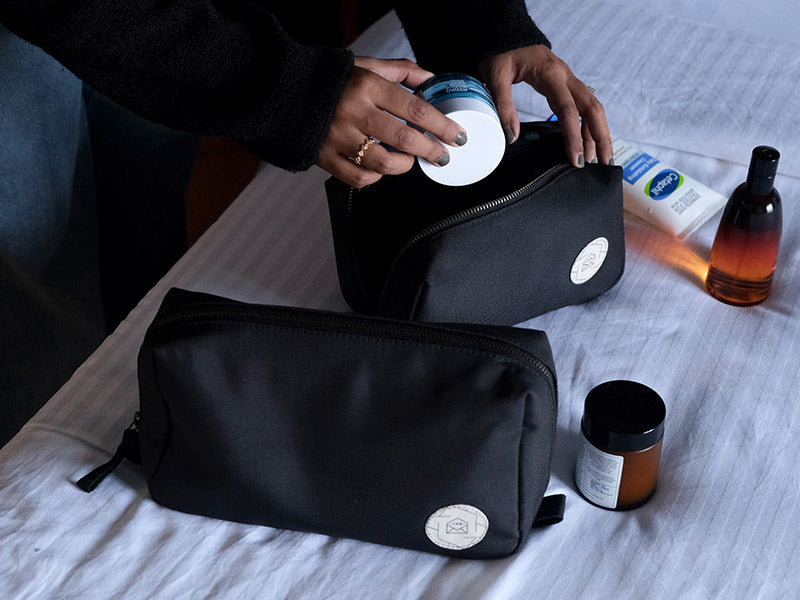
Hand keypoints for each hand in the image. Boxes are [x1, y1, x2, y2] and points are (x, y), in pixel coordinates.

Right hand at [317, 57, 466, 187]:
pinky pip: (359, 178)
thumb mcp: (365, 65)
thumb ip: (400, 71)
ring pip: (384, 164)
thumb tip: (431, 79)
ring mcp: (338, 138)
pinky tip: (381, 168)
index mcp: (366, 85)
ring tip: (411, 161)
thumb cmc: (329, 79)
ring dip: (405, 165)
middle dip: (431, 150)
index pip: (414, 109)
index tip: (457, 136)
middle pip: (405, 139)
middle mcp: (354, 112)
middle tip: (443, 155)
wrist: (282, 91)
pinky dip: (376, 177)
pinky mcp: (325, 158)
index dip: (441, 126)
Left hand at [479, 45, 612, 167]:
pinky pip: (581, 106)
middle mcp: (565, 77)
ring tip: (597, 158)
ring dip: (597, 132)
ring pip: (590, 108)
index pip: (568, 110)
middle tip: (603, 162)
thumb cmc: (500, 52)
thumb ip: (503, 106)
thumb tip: (511, 136)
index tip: (576, 158)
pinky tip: (586, 141)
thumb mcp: (496, 78)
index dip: (574, 136)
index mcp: (551, 74)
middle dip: (600, 136)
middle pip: (592, 108)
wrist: (505, 33)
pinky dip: (586, 125)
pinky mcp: (563, 85)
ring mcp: (567, 80)